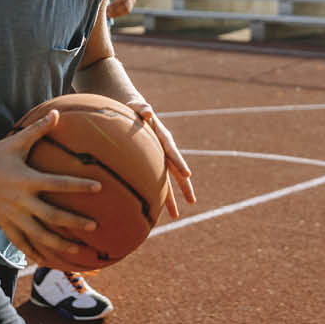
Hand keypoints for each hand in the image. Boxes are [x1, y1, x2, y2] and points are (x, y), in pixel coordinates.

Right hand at [0, 113, 102, 266]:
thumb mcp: (17, 140)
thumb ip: (38, 129)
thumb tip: (56, 111)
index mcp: (27, 179)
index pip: (58, 184)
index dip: (78, 185)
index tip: (98, 187)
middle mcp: (22, 201)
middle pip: (52, 216)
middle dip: (74, 223)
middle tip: (94, 226)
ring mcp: (13, 216)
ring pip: (40, 235)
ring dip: (59, 244)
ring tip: (78, 250)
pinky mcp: (6, 225)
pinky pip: (23, 243)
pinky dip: (36, 253)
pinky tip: (49, 261)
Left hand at [107, 0, 135, 18]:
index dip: (114, 3)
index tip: (106, 6)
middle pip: (125, 5)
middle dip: (116, 10)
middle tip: (106, 12)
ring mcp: (133, 0)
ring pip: (127, 10)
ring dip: (118, 13)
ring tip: (108, 15)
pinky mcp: (132, 3)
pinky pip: (127, 11)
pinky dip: (120, 14)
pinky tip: (113, 15)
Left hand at [129, 100, 194, 218]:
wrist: (132, 112)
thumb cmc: (133, 108)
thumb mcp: (136, 106)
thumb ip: (141, 108)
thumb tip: (147, 111)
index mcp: (162, 136)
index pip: (172, 151)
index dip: (180, 162)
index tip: (188, 175)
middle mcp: (163, 150)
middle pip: (175, 171)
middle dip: (184, 186)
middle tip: (192, 201)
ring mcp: (158, 159)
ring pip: (166, 181)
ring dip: (170, 199)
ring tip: (176, 217)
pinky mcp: (150, 164)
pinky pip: (155, 181)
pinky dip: (157, 195)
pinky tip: (156, 211)